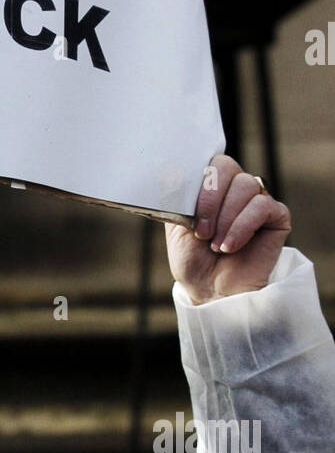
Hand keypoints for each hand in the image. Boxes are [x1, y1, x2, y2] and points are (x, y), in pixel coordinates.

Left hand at [165, 154, 290, 304]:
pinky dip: (242, 226)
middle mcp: (234, 189)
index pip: (208, 160)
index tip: (186, 210)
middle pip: (227, 167)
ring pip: (245, 186)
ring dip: (225, 218)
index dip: (198, 180)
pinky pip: (262, 206)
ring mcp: (256, 200)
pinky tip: (230, 246)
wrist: (211, 292)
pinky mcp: (276, 216)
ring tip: (216, 245)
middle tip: (201, 231)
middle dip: (209, 199)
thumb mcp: (176, 226)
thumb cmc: (193, 261)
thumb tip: (175, 174)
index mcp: (210, 186)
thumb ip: (179, 198)